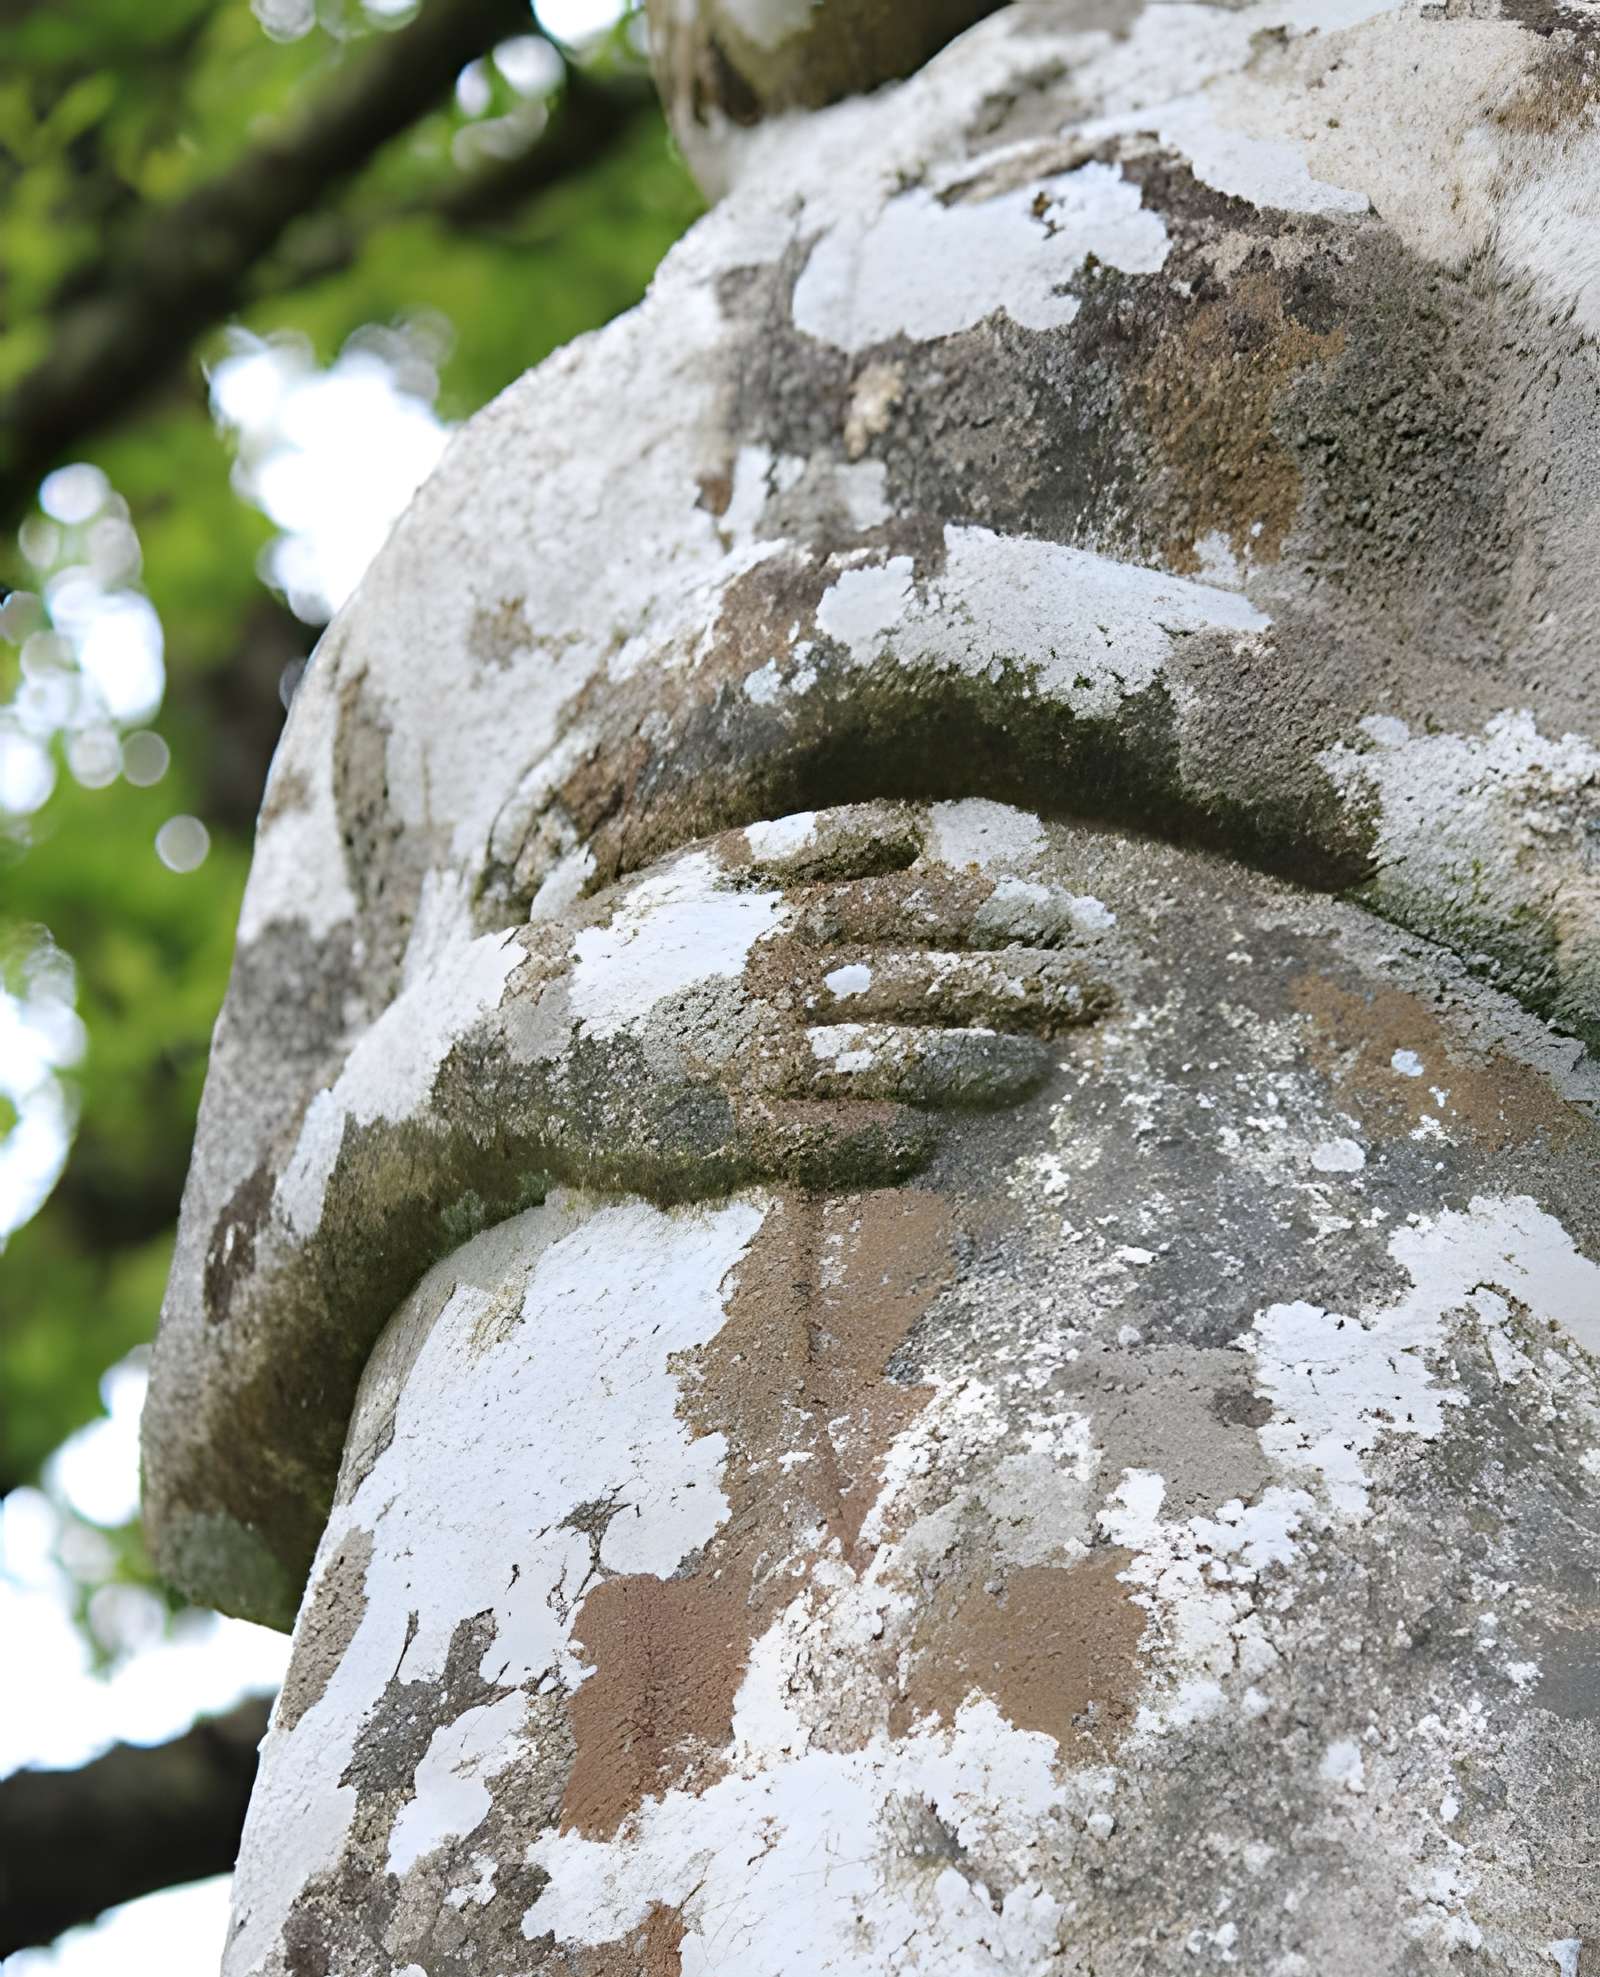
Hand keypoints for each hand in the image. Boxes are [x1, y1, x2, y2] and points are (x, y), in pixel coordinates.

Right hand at [531, 800, 1117, 1192]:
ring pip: (890, 1057)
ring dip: (976, 1062)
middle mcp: (774, 974)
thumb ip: (807, 844)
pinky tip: (933, 1144)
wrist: (499, 1040)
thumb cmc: (616, 954)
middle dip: (1030, 982)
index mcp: (778, 906)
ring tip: (1046, 1069)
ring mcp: (749, 1057)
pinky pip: (818, 1143)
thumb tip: (915, 829)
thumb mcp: (701, 871)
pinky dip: (879, 1140)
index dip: (1017, 911)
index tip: (1088, 920)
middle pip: (929, 977)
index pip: (926, 903)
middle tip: (1110, 991)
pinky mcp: (720, 1135)